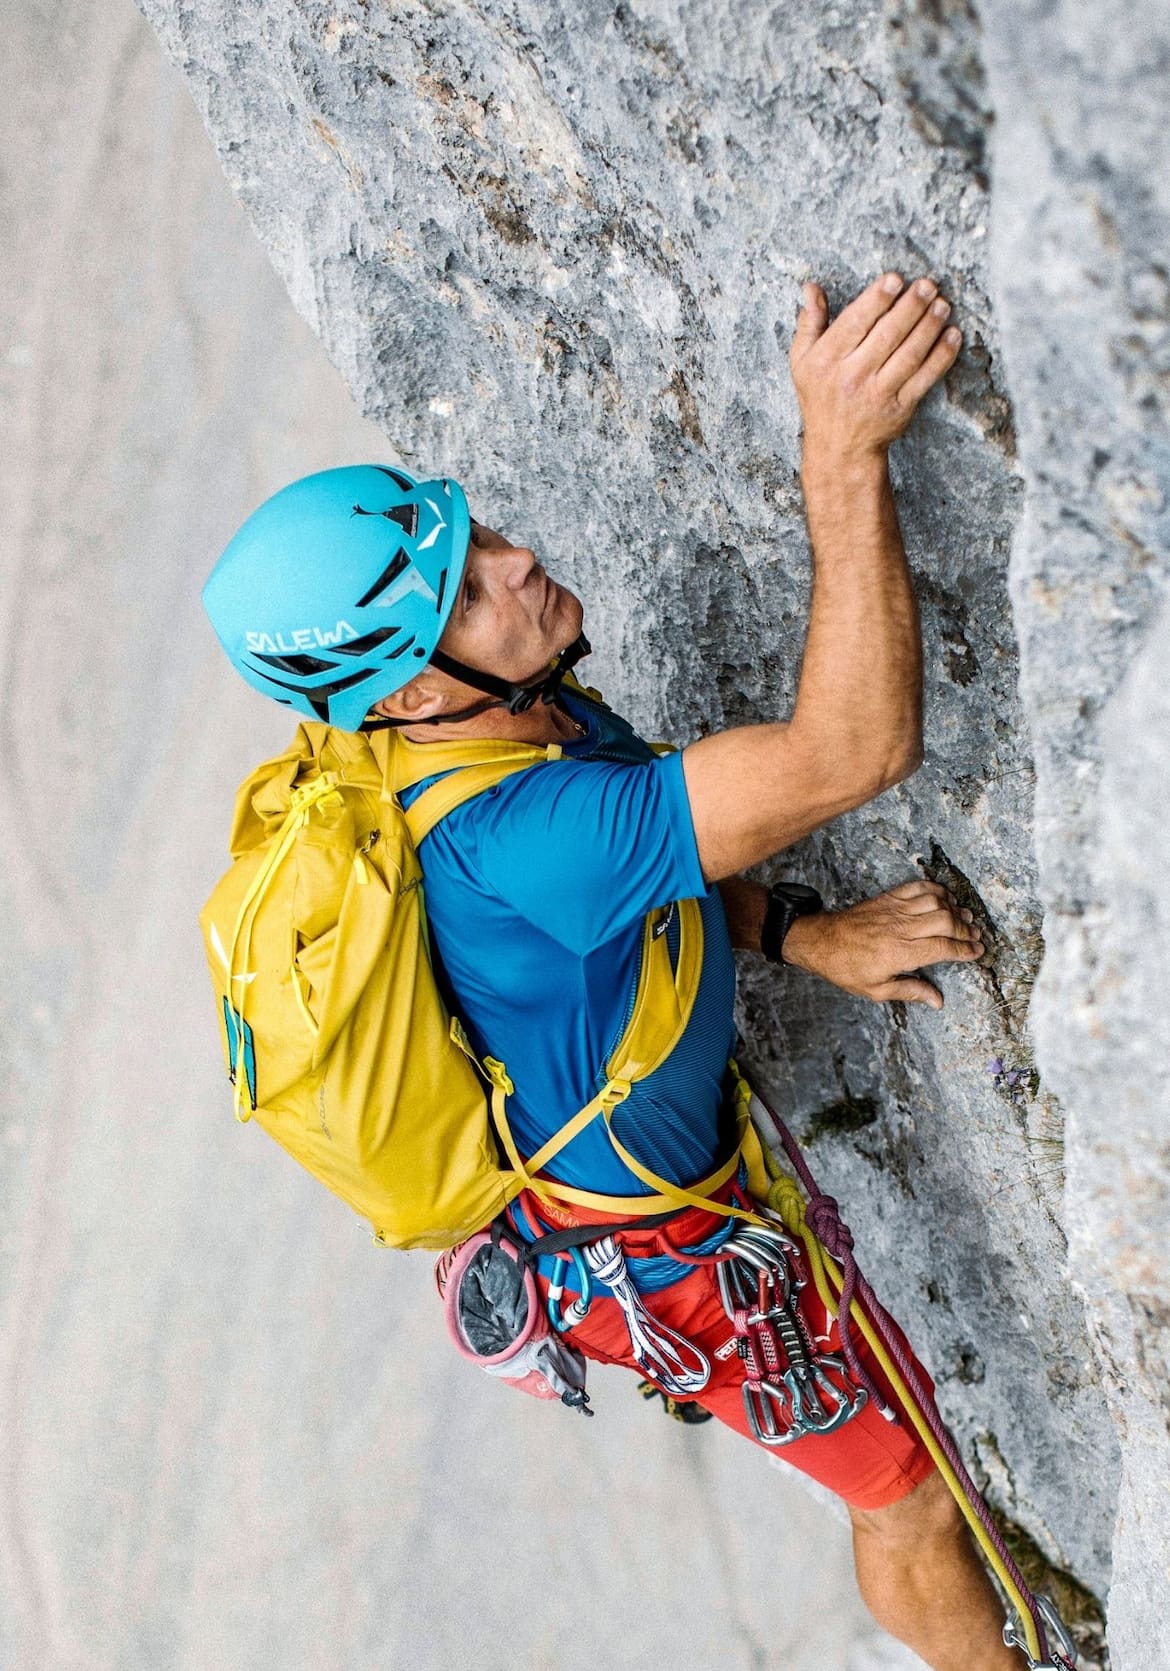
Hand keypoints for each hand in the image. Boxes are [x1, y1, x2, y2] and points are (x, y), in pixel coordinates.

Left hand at [781, 881, 983, 1009]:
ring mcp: (894, 910)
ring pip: (935, 902)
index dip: (964, 950)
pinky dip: (935, 889)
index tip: (978, 952)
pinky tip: (945, 898)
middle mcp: (900, 928)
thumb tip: (937, 1001)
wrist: (821, 941)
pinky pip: (917, 887)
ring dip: (954, 908)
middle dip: (965, 929)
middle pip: (945, 922)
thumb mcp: (876, 990)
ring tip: (965, 918)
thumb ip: (910, 991)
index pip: (943, 948)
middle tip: (975, 936)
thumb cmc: (846, 968)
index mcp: (900, 953)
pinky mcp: (887, 898)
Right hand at [789, 272, 961, 460]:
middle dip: (911, 307)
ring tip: (943, 305)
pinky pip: (925, 378)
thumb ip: (809, 323)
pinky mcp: (900, 408)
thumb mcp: (802, 362)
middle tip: (928, 285)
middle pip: (887, 335)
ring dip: (930, 327)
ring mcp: (878, 394)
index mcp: (827, 360)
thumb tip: (811, 288)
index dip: (877, 299)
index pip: (855, 323)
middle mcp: (852, 377)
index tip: (895, 279)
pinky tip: (953, 336)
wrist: (838, 448)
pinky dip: (942, 356)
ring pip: (909, 354)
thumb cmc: (820, 397)